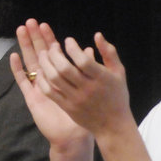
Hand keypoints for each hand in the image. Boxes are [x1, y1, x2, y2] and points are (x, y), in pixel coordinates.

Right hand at [11, 19, 94, 160]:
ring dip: (25, 47)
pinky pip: (23, 81)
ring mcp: (38, 88)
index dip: (49, 39)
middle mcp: (49, 80)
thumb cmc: (84, 115)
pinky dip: (18, 69)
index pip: (54, 53)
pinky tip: (14, 56)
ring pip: (30, 63)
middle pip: (39, 54)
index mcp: (62, 77)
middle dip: (35, 38)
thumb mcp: (90, 89)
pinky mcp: (32, 98)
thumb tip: (89, 50)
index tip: (45, 25)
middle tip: (30, 22)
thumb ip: (89, 70)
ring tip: (20, 32)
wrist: (73, 136)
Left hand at [16, 21, 150, 160]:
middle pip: (64, 68)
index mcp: (101, 78)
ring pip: (54, 79)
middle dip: (54, 54)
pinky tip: (42, 72)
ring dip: (45, 64)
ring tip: (44, 55)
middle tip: (52, 46)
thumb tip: (97, 35)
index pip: (83, 61)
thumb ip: (109, 52)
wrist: (112, 125)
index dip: (72, 48)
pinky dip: (43, 80)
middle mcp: (87, 89)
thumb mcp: (119, 72)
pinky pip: (50, 92)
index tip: (67, 41)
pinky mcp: (67, 107)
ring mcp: (75, 99)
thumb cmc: (117, 96)